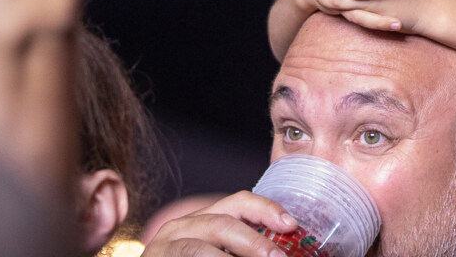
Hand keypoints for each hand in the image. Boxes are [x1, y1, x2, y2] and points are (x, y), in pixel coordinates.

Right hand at [142, 191, 299, 256]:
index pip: (238, 203)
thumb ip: (243, 248)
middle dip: (254, 242)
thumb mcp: (218, 251)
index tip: (291, 224)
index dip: (266, 209)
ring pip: (200, 248)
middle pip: (222, 223)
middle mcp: (181, 227)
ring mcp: (164, 245)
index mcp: (203, 220)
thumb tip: (281, 253)